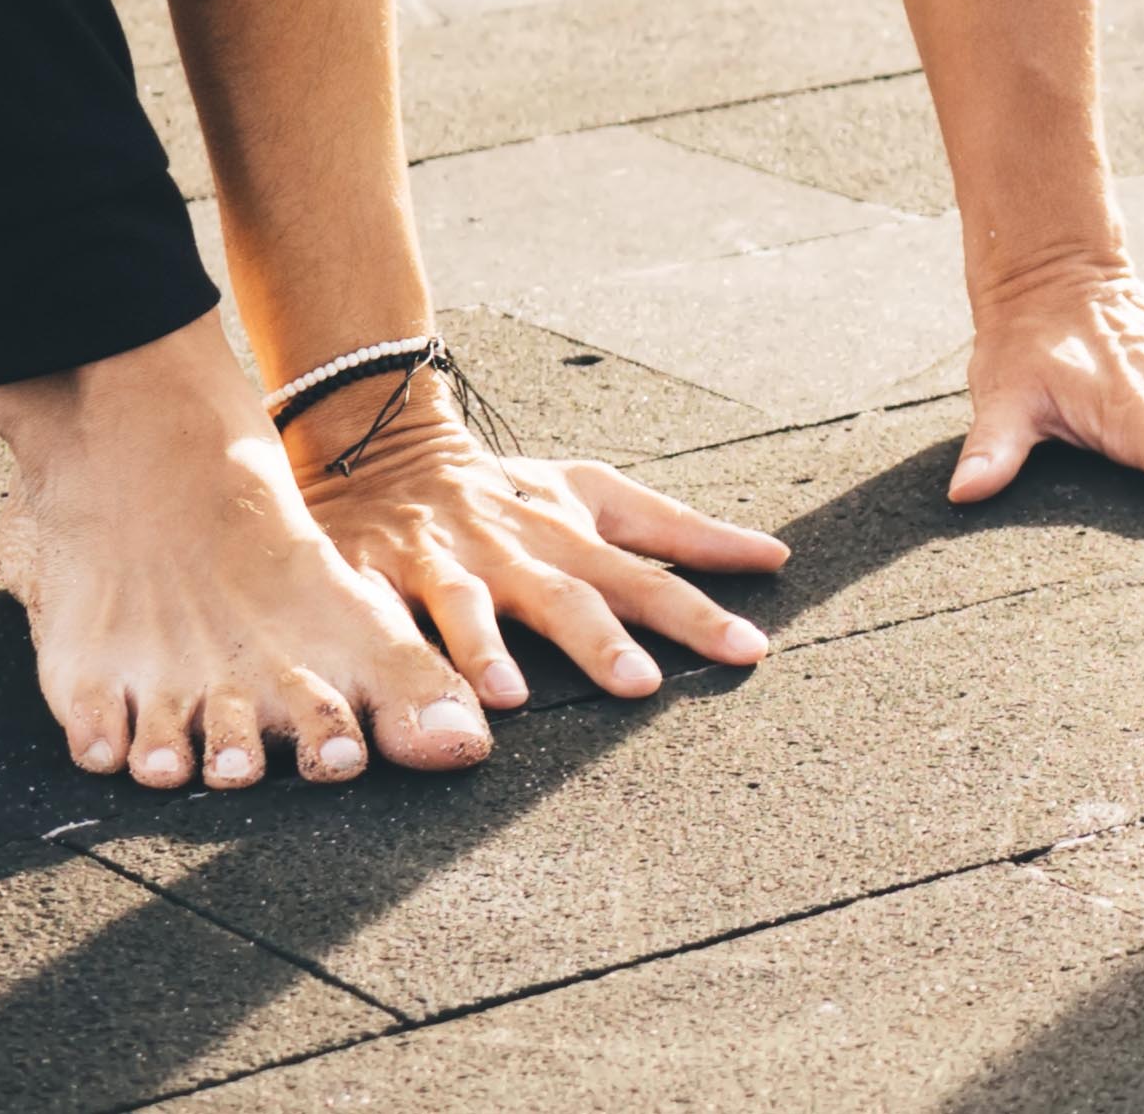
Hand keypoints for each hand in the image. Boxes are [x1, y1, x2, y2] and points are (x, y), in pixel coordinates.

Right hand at [286, 366, 786, 709]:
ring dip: (486, 648)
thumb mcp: (594, 495)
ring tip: (507, 697)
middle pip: (562, 595)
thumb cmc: (508, 489)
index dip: (697, 613)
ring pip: (464, 605)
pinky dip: (389, 648)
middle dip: (599, 640)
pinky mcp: (369, 579)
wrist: (383, 446)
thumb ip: (682, 532)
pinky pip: (375, 618)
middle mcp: (511, 549)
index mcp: (567, 535)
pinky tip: (398, 686)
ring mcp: (440, 563)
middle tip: (639, 684)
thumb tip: (774, 555)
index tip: (750, 649)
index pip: (645, 577)